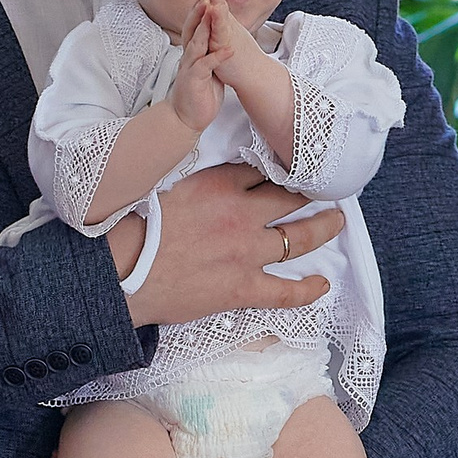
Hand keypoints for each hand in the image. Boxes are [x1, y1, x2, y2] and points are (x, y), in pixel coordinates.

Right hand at [105, 161, 335, 324]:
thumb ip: (197, 181)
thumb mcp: (166, 186)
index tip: (291, 167)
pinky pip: (286, 290)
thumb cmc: (132, 230)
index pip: (262, 169)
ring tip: (336, 222)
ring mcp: (246, 251)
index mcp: (219, 184)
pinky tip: (322, 284)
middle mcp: (241, 214)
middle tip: (325, 190)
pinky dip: (308, 289)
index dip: (279, 168)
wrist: (120, 272)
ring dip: (323, 228)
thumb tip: (211, 179)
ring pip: (299, 236)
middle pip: (290, 196)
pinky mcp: (243, 287)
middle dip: (311, 192)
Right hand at [171, 0, 225, 133]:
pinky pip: (206, 66)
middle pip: (192, 25)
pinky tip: (228, 50)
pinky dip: (217, 57)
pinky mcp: (194, 80)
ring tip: (213, 9)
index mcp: (193, 48)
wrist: (186, 117)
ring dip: (204, 25)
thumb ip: (210, 47)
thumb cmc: (199, 91)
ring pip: (196, 41)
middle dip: (199, 7)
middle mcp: (189, 54)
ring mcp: (190, 66)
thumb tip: (217, 32)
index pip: (196, 22)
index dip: (201, 4)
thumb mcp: (206, 63)